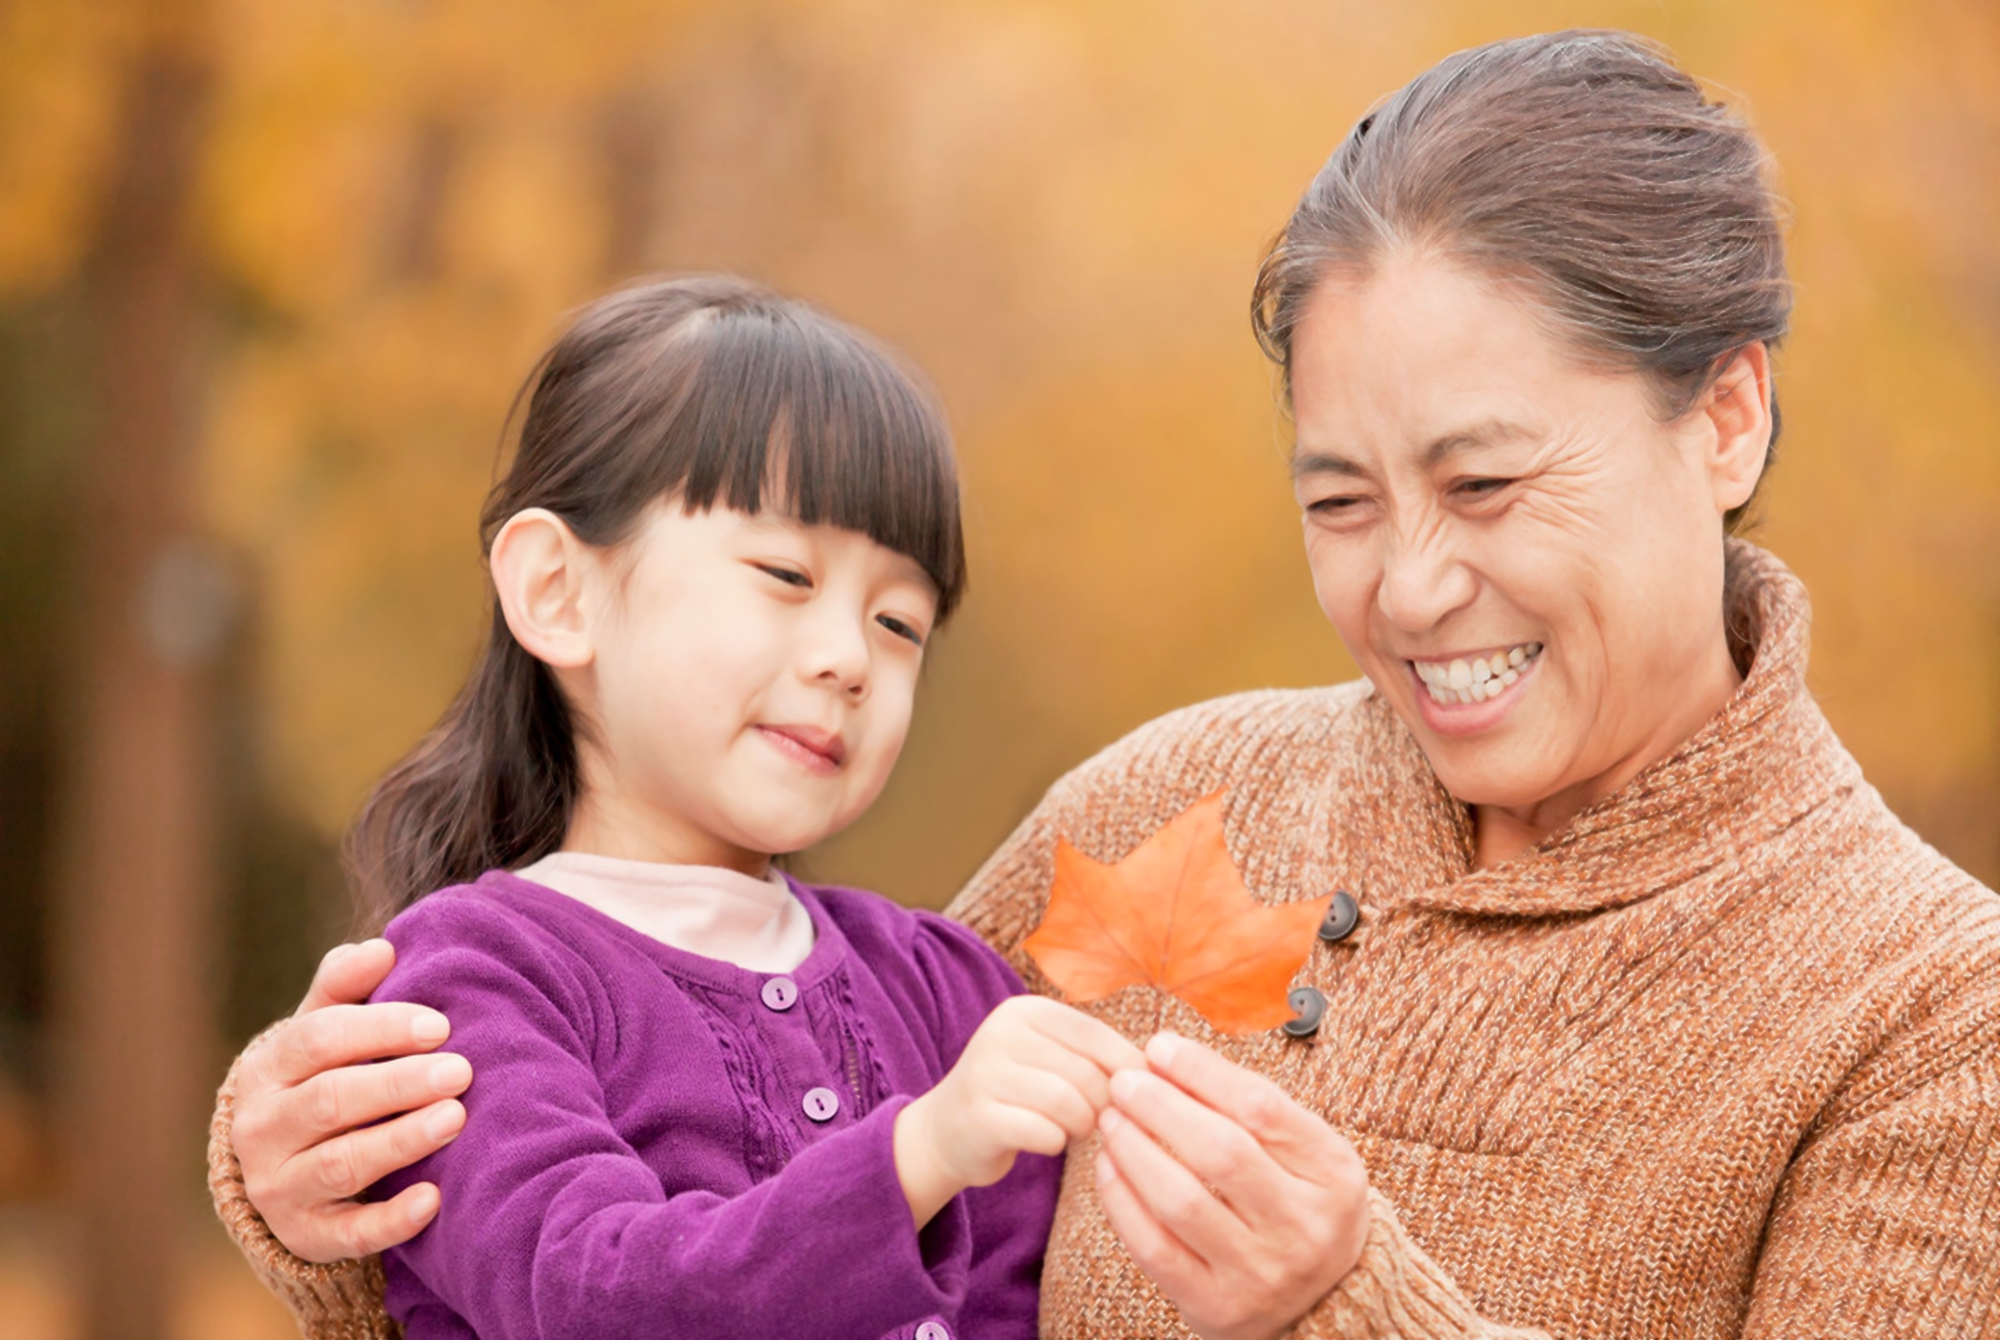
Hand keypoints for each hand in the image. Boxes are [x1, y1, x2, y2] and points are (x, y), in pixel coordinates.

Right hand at [232, 939, 472, 1261]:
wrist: (285, 1168)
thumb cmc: (321, 1079)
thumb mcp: (321, 1031)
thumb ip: (344, 988)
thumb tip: (380, 948)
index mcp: (266, 1070)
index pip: (316, 1041)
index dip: (379, 1029)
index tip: (440, 1025)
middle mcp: (262, 1131)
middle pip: (331, 1102)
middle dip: (399, 1084)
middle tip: (461, 1070)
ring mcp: (280, 1188)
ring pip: (341, 1164)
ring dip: (400, 1141)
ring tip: (456, 1117)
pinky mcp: (308, 1236)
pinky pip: (349, 1234)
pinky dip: (390, 1219)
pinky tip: (433, 1199)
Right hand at [894, 995, 1143, 1227]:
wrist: (947, 1133)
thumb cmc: (1021, 1096)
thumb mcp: (1054, 1060)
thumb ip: (1099, 1057)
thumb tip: (1164, 1073)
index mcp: (1026, 1010)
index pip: (1096, 1035)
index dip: (1126, 1070)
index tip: (1139, 1098)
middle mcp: (1001, 1032)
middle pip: (1087, 1072)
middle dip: (1104, 1105)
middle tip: (1097, 1121)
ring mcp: (984, 1072)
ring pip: (1068, 1103)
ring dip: (1081, 1126)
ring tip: (1073, 1129)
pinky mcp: (977, 1116)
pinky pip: (1043, 1133)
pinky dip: (1055, 1143)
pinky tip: (1046, 1141)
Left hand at [1095, 1032, 1368, 1339]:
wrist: (1326, 1302)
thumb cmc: (1298, 1203)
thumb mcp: (1304, 1152)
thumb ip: (1247, 1106)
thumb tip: (1164, 1055)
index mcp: (1333, 1175)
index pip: (1261, 1108)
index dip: (1202, 1071)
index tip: (1160, 1046)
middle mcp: (1304, 1227)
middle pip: (1221, 1152)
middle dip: (1161, 1107)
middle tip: (1124, 1081)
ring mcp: (1261, 1274)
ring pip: (1181, 1201)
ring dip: (1134, 1150)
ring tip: (1111, 1118)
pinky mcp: (1217, 1308)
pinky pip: (1155, 1249)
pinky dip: (1122, 1202)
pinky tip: (1108, 1167)